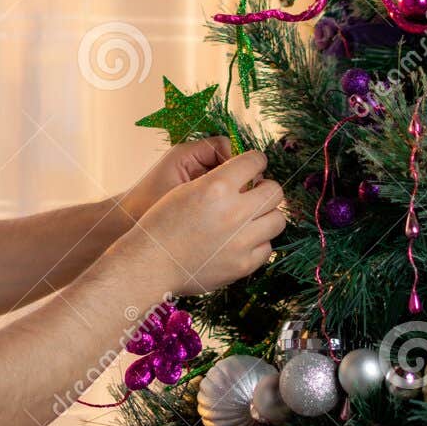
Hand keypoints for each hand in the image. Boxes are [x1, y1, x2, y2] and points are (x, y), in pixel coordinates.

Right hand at [123, 149, 285, 295]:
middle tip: (253, 194)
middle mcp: (233, 212)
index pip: (256, 160)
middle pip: (275, 191)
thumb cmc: (160, 224)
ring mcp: (240, 241)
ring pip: (277, 220)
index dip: (255, 161)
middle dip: (265, 189)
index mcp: (216, 186)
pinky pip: (267, 248)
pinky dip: (257, 243)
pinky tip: (240, 242)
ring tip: (248, 220)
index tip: (252, 167)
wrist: (149, 264)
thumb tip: (250, 177)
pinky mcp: (242, 265)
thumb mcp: (184, 189)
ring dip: (265, 216)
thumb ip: (219, 180)